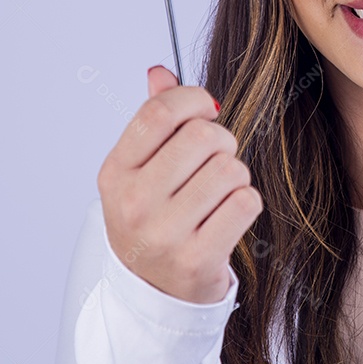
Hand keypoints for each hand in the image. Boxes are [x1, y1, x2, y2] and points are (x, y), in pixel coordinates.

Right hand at [96, 65, 262, 303]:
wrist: (154, 292)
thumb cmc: (154, 218)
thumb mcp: (141, 169)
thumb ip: (153, 119)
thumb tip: (160, 71)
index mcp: (116, 172)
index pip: (159, 112)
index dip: (193, 100)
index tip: (206, 109)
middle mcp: (133, 203)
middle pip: (202, 136)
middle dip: (220, 140)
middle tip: (215, 159)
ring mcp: (163, 234)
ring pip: (230, 168)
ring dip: (235, 175)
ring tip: (218, 193)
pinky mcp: (197, 259)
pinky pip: (246, 202)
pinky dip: (246, 202)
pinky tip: (227, 216)